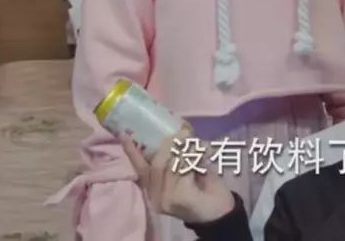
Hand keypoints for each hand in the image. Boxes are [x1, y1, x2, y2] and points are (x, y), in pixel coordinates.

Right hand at [120, 130, 235, 223]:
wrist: (221, 212)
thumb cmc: (204, 188)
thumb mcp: (187, 169)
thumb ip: (175, 157)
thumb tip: (173, 133)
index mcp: (154, 190)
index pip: (139, 168)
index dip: (132, 151)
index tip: (123, 134)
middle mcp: (155, 197)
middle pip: (156, 164)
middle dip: (170, 146)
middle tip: (183, 134)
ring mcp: (166, 200)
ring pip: (170, 166)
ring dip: (186, 151)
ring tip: (196, 145)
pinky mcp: (179, 199)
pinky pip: (184, 171)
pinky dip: (194, 161)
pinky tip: (201, 161)